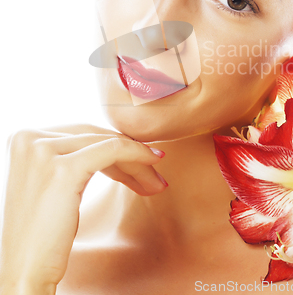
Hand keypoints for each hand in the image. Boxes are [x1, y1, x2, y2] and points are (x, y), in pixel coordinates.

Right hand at [0, 124, 166, 293]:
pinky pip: (112, 150)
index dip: (114, 146)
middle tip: (155, 172)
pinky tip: (153, 163)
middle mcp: (27, 137)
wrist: (22, 273)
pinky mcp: (62, 169)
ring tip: (156, 180)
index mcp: (22, 138)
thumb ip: (73, 158)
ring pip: (106, 142)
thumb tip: (115, 144)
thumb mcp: (54, 183)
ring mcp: (42, 151)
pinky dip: (136, 154)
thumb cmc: (41, 234)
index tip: (140, 160)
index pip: (80, 134)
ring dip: (137, 160)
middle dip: (128, 153)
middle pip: (93, 136)